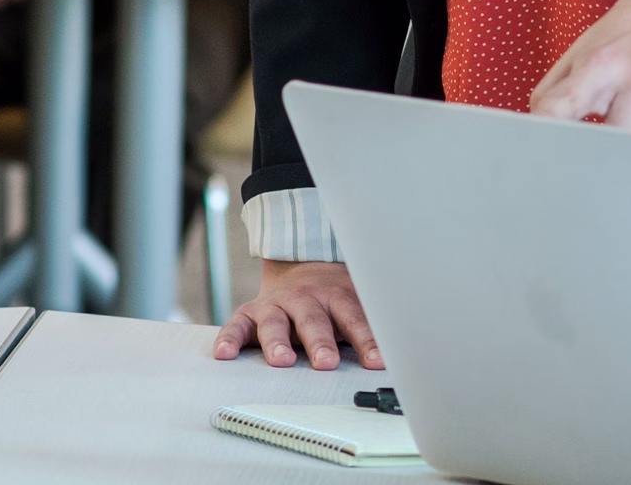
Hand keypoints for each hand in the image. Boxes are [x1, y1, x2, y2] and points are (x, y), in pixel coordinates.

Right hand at [213, 260, 385, 370]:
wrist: (302, 267)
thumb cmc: (333, 298)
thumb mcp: (355, 304)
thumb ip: (371, 325)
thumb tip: (405, 352)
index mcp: (336, 296)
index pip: (354, 318)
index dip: (366, 340)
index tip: (377, 361)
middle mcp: (305, 299)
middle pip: (314, 320)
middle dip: (320, 342)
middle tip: (327, 363)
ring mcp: (276, 304)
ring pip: (275, 322)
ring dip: (277, 342)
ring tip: (282, 360)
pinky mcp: (250, 312)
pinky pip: (236, 325)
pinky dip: (229, 338)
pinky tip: (225, 354)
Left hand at [528, 0, 630, 148]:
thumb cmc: (623, 39)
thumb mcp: (579, 54)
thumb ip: (551, 98)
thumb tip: (533, 143)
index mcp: (602, 62)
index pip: (562, 110)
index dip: (546, 139)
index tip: (541, 160)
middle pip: (614, 146)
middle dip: (605, 156)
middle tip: (600, 156)